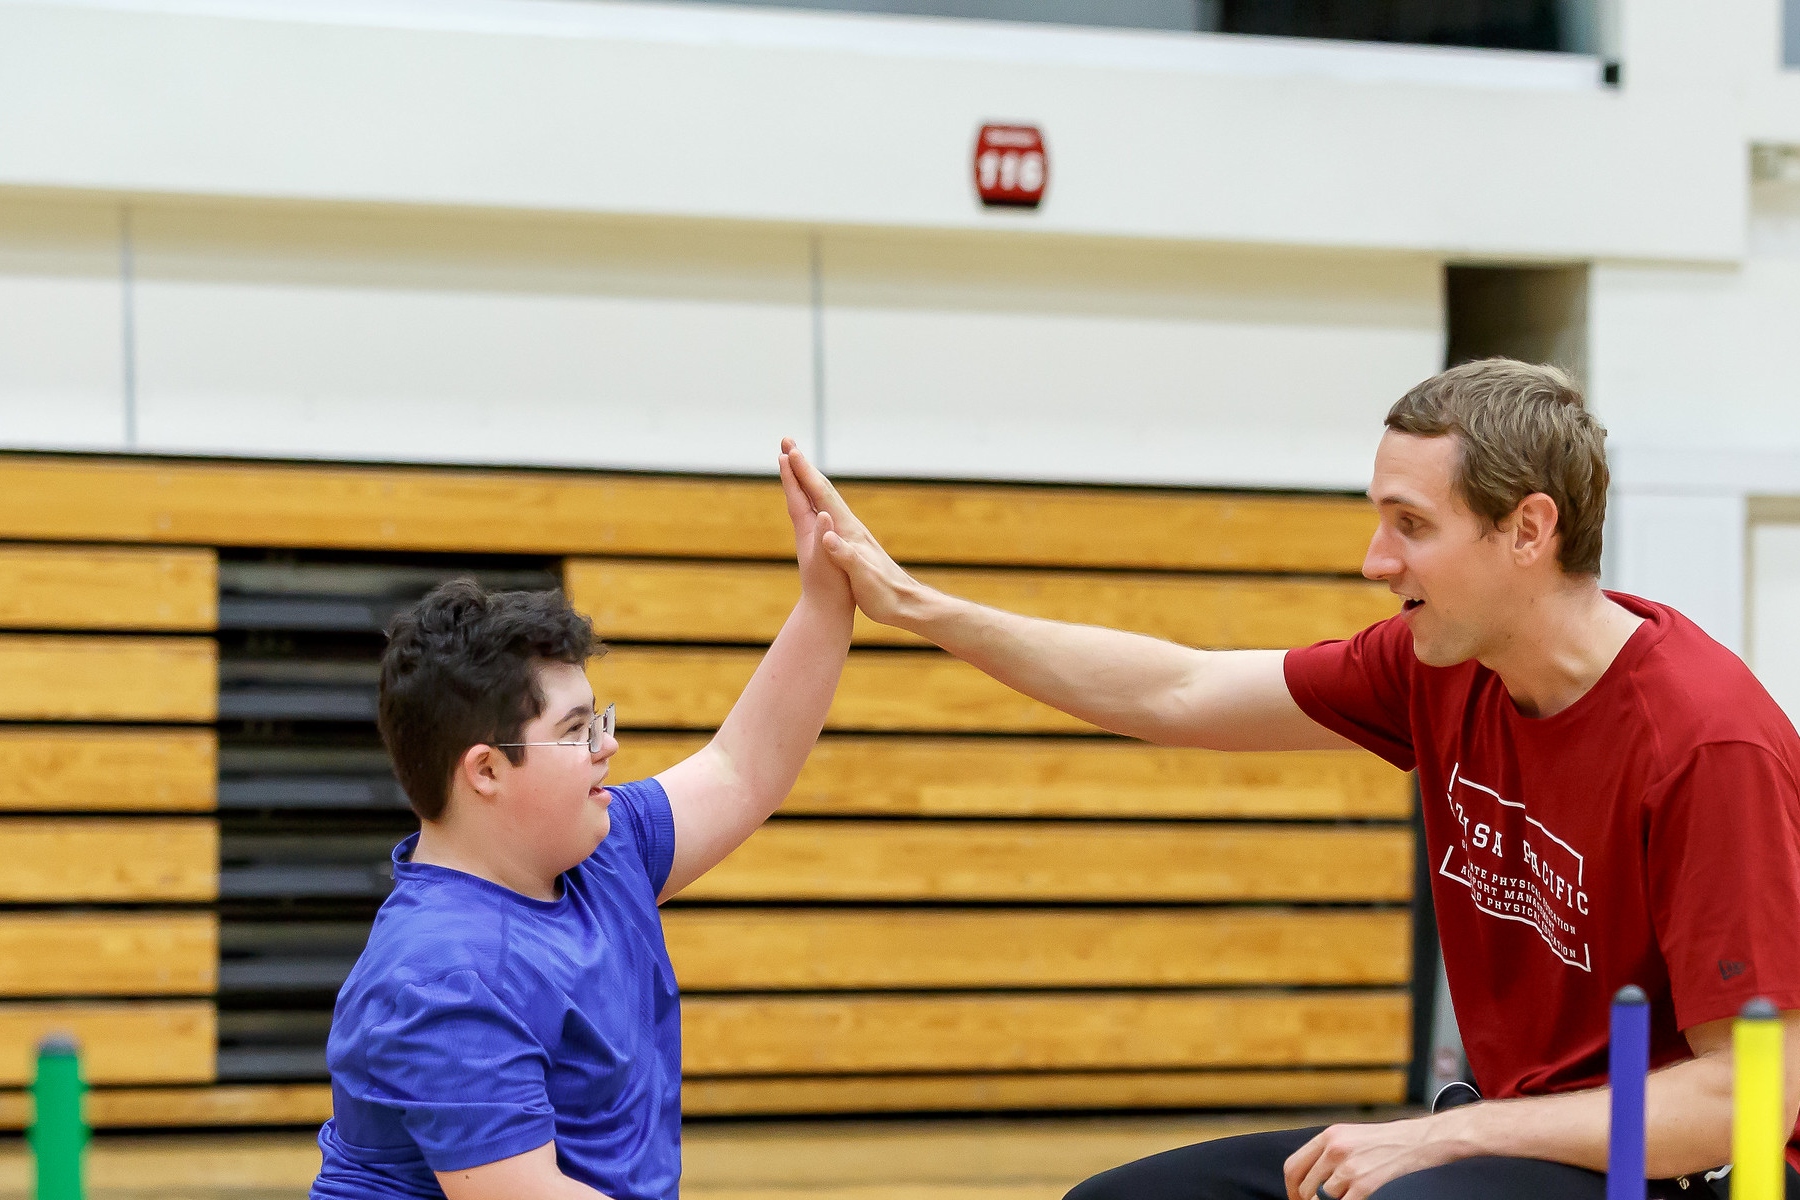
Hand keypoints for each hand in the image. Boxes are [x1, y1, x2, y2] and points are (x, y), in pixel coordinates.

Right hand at [781, 441, 929, 628]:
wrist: (907, 604)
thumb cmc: (885, 594)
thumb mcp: (863, 577)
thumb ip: (844, 555)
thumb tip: (826, 534)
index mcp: (849, 531)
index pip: (823, 496)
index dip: (805, 474)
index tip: (789, 452)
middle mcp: (851, 527)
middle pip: (824, 490)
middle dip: (804, 467)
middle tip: (787, 444)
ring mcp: (853, 534)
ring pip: (827, 499)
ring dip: (810, 480)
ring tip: (798, 465)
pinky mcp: (853, 543)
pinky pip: (829, 513)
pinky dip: (818, 500)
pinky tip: (816, 503)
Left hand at [1283, 1116, 1462, 1199]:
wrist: (1417, 1141)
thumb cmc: (1383, 1141)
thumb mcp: (1349, 1136)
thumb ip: (1325, 1152)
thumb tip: (1307, 1177)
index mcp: (1328, 1136)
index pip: (1293, 1166)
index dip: (1291, 1188)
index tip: (1296, 1198)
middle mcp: (1335, 1149)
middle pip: (1305, 1186)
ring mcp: (1349, 1167)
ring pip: (1324, 1198)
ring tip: (1346, 1195)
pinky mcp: (1365, 1183)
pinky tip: (1354, 1199)